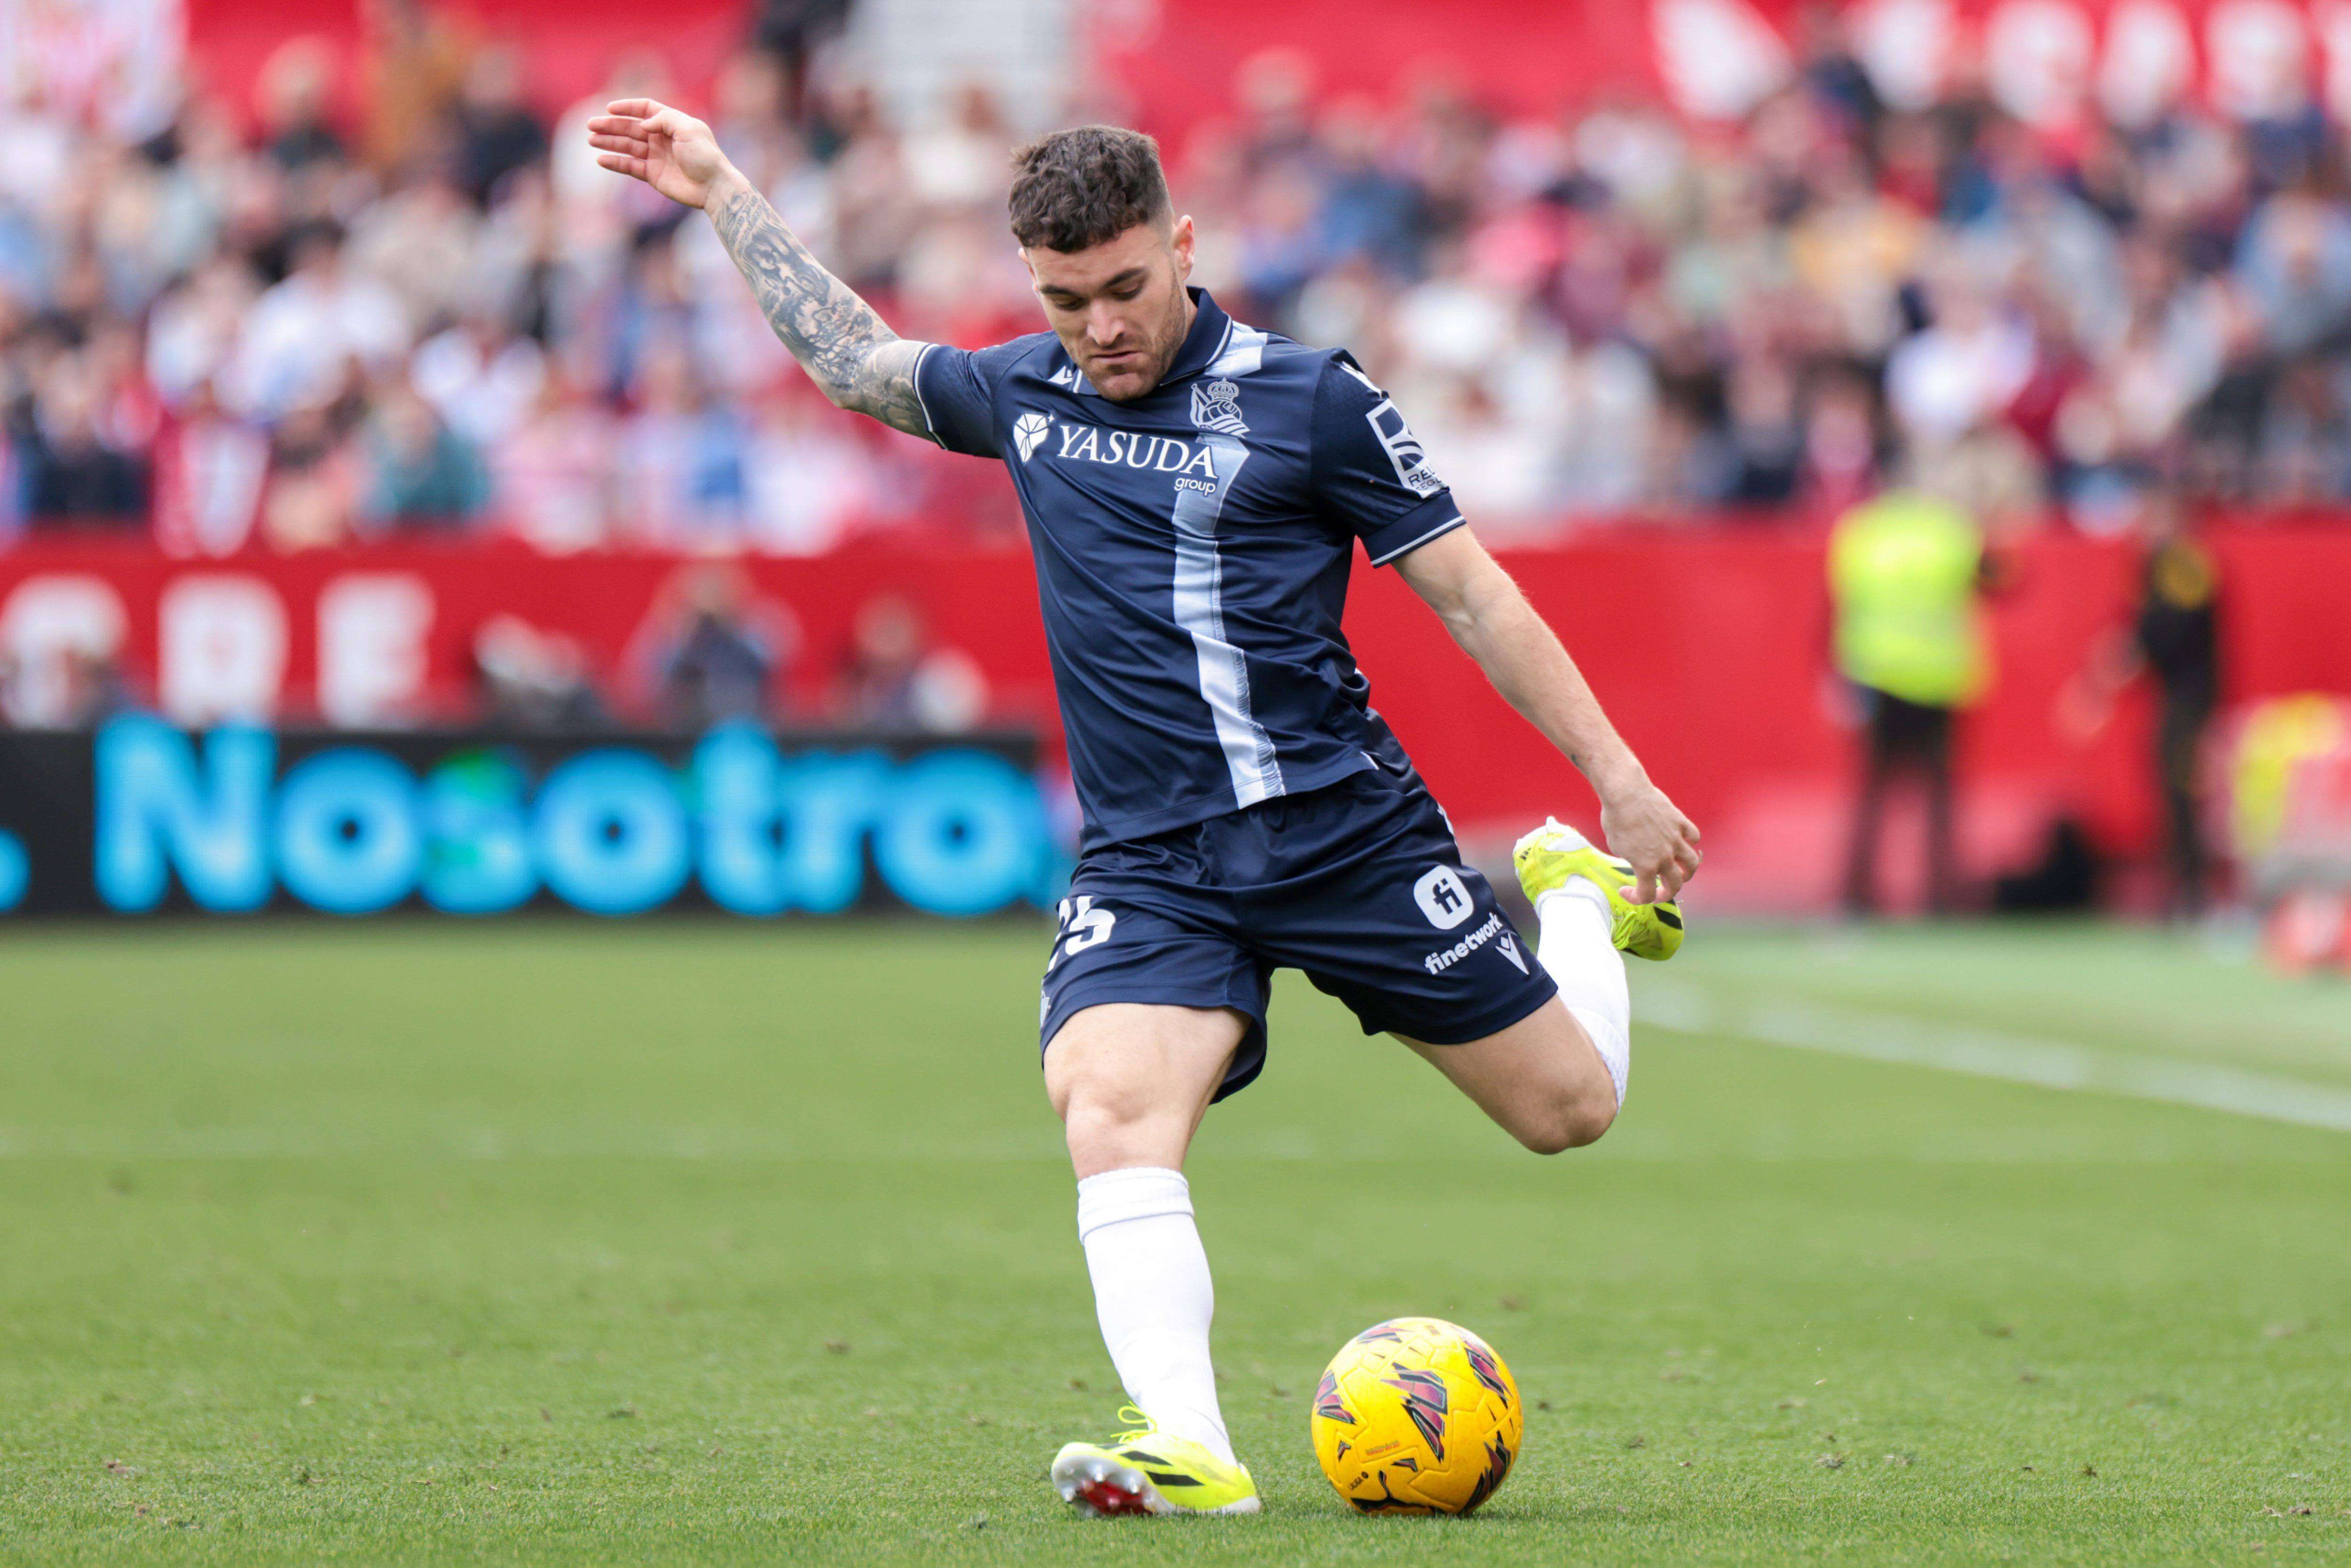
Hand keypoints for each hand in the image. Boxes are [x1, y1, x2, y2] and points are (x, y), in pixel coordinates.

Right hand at [587, 98, 735, 208]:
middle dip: (610, 126)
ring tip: (591, 140)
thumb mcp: (688, 129)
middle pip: (631, 128)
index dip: (627, 107)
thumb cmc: (704, 156)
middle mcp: (662, 138)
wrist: (713, 187)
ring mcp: (656, 157)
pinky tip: (601, 159)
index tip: (610, 108)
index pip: (646, 109)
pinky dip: (615, 162)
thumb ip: (664, 119)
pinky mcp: (653, 175)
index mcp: (672, 123)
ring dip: (609, 142)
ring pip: (627, 146)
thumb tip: (643, 124)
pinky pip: (630, 166)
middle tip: (590, 125)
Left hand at [1598, 782, 1701, 904]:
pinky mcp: (1680, 822)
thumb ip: (1630, 857)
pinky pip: (1693, 836)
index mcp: (1645, 866)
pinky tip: (1681, 840)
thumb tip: (1637, 858)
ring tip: (1679, 870)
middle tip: (1659, 890)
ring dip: (1687, 871)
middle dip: (1667, 892)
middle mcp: (1664, 856)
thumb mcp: (1616, 846)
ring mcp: (1675, 839)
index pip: (1647, 895)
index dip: (1635, 898)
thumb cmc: (1615, 818)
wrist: (1625, 793)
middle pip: (1676, 885)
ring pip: (1692, 863)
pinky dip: (1689, 842)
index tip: (1626, 890)